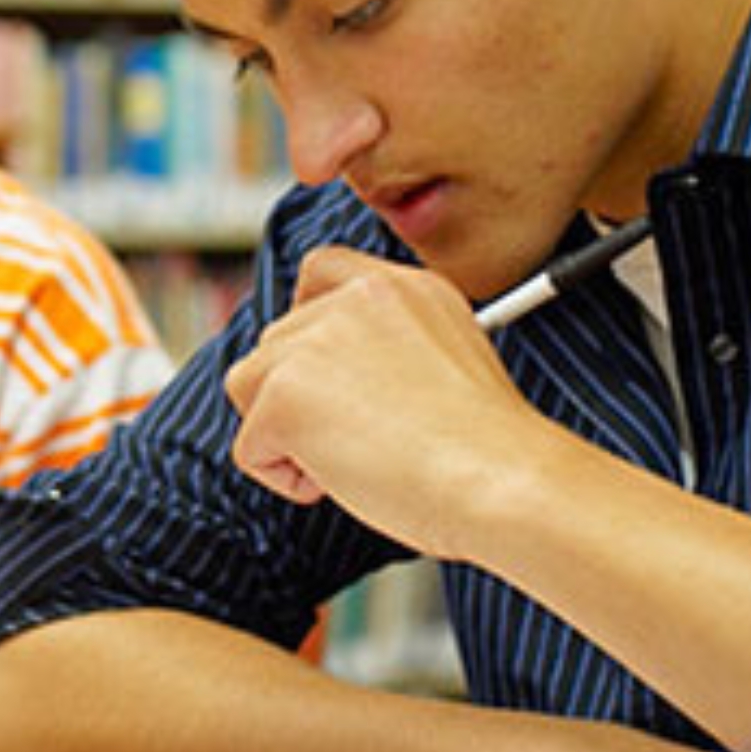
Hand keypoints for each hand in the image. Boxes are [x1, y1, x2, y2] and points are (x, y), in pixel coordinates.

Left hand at [225, 248, 552, 560]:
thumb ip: (392, 346)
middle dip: (300, 395)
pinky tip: (343, 480)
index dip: (305, 320)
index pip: (320, 271)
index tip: (321, 367)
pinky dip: (284, 478)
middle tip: (362, 438)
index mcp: (405, 287)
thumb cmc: (489, 447)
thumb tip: (340, 380)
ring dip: (288, 432)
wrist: (501, 477)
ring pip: (251, 386)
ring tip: (355, 458)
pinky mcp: (286, 393)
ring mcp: (316, 340)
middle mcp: (357, 299)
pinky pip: (249, 447)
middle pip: (276, 340)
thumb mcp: (453, 360)